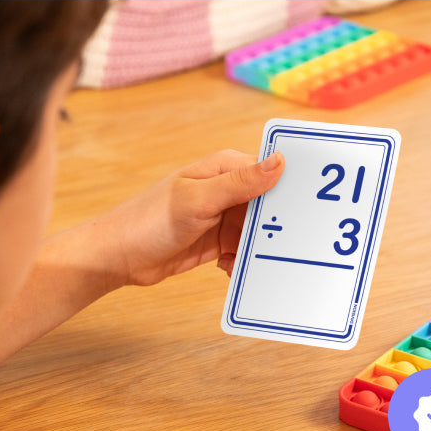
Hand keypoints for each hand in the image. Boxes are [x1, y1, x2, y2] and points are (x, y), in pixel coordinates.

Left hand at [91, 150, 285, 287]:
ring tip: (262, 261)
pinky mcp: (219, 241)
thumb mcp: (199, 200)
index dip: (291, 186)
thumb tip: (280, 161)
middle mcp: (228, 189)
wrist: (118, 258)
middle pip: (269, 203)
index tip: (312, 205)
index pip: (271, 170)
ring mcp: (224, 216)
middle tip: (289, 242)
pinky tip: (233, 269)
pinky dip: (244, 261)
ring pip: (259, 230)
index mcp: (226, 168)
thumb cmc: (150, 220)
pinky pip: (244, 250)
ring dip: (260, 247)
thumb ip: (240, 183)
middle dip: (278, 223)